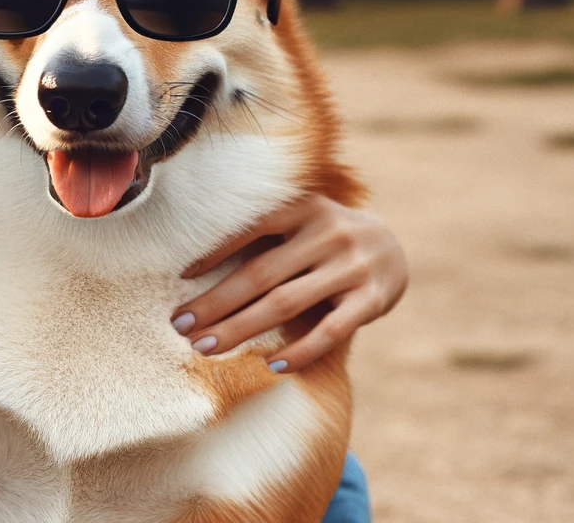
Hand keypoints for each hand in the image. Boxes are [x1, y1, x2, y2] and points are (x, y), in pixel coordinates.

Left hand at [171, 193, 406, 372]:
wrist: (393, 250)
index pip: (250, 228)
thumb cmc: (323, 240)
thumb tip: (194, 267)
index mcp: (303, 208)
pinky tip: (271, 366)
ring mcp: (351, 267)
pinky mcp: (372, 299)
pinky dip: (300, 350)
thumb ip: (264, 236)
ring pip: (286, 304)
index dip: (213, 252)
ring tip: (206, 347)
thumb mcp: (300, 222)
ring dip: (241, 329)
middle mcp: (327, 232)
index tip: (180, 278)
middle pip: (260, 274)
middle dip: (216, 303)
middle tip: (180, 326)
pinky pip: (330, 331)